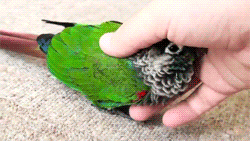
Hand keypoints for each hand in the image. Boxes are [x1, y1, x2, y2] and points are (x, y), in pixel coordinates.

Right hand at [100, 0, 249, 126]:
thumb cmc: (214, 9)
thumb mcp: (163, 15)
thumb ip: (134, 33)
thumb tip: (106, 45)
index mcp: (171, 24)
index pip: (143, 45)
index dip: (127, 61)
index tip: (113, 75)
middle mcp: (187, 43)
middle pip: (158, 70)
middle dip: (140, 86)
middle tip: (126, 99)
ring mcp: (205, 63)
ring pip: (177, 87)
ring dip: (158, 102)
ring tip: (139, 114)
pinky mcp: (224, 81)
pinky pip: (202, 100)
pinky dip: (186, 111)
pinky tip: (170, 120)